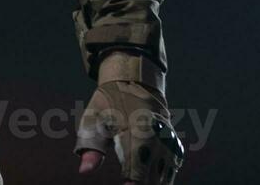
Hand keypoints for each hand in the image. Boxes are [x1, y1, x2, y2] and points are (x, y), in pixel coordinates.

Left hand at [75, 56, 182, 183]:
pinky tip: (146, 177)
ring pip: (164, 179)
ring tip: (133, 179)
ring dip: (150, 182)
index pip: (137, 171)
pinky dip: (159, 178)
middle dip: (139, 183)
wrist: (135, 84)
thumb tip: (84, 170)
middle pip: (152, 179)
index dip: (131, 183)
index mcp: (139, 132)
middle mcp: (160, 140)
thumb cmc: (109, 104)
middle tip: (126, 182)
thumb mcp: (94, 118)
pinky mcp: (175, 147)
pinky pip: (171, 171)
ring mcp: (170, 144)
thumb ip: (90, 145)